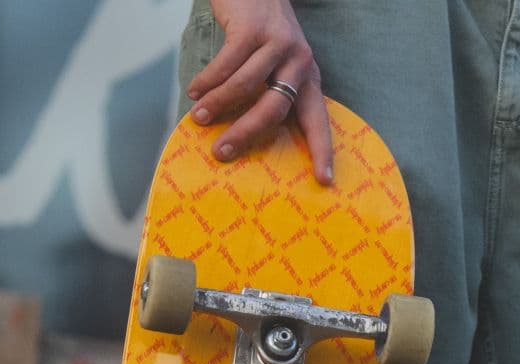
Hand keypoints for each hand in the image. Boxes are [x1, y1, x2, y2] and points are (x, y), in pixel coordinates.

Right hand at [187, 0, 333, 184]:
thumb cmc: (261, 33)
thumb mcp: (278, 63)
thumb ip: (272, 92)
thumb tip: (246, 134)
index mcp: (308, 77)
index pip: (318, 119)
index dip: (322, 150)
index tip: (324, 180)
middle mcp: (299, 61)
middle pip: (274, 109)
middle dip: (246, 134)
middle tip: (221, 152)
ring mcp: (277, 42)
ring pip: (245, 86)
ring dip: (217, 104)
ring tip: (198, 117)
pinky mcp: (252, 28)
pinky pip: (226, 64)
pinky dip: (207, 80)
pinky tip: (195, 90)